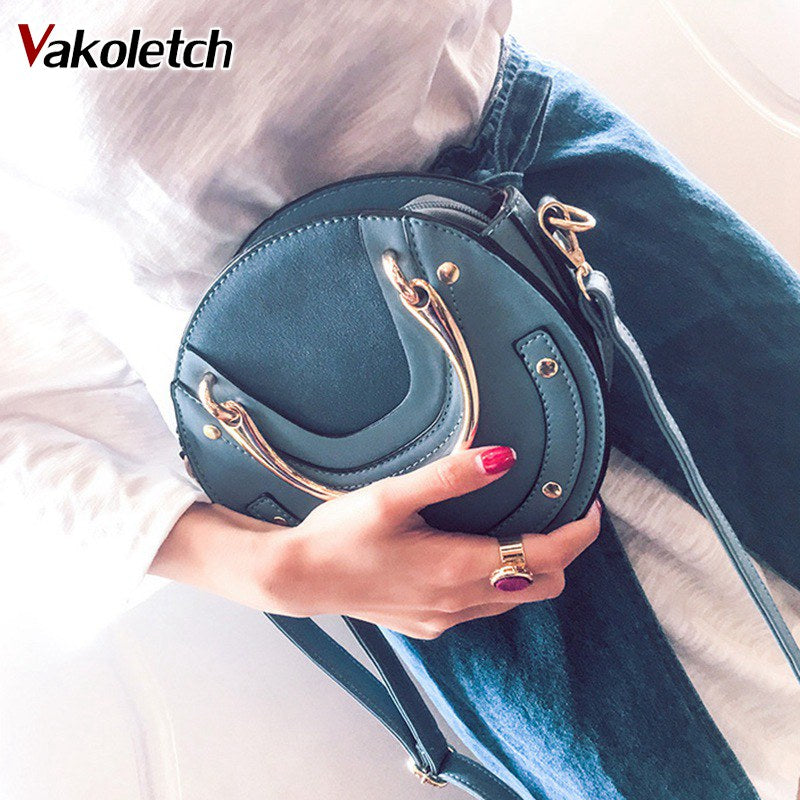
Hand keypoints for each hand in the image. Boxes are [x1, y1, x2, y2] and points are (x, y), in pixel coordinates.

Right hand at [151, 446, 601, 638]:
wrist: (298, 578)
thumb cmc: (341, 533)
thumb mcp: (393, 496)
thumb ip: (451, 477)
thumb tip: (505, 457)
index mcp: (458, 567)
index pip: (546, 557)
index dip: (579, 534)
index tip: (592, 506)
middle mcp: (461, 601)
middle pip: (542, 585)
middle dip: (563, 553)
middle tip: (557, 514)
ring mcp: (446, 619)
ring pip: (515, 599)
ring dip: (531, 568)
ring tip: (521, 528)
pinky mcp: (429, 625)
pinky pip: (485, 607)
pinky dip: (500, 581)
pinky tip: (475, 555)